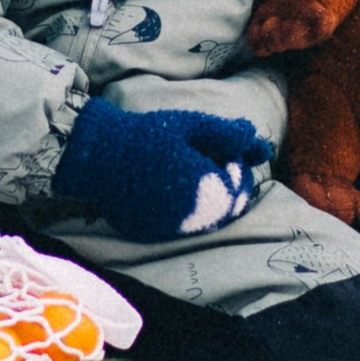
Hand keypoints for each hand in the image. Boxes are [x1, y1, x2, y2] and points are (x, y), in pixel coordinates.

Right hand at [57, 98, 273, 243]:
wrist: (99, 155)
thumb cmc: (148, 135)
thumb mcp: (192, 126)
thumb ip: (229, 136)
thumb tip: (260, 146)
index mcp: (206, 188)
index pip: (239, 187)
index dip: (237, 168)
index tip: (224, 152)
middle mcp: (193, 216)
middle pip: (227, 209)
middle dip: (227, 186)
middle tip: (211, 163)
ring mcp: (173, 229)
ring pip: (208, 221)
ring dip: (210, 202)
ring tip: (194, 176)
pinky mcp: (155, 234)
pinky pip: (184, 227)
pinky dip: (189, 212)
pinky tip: (178, 192)